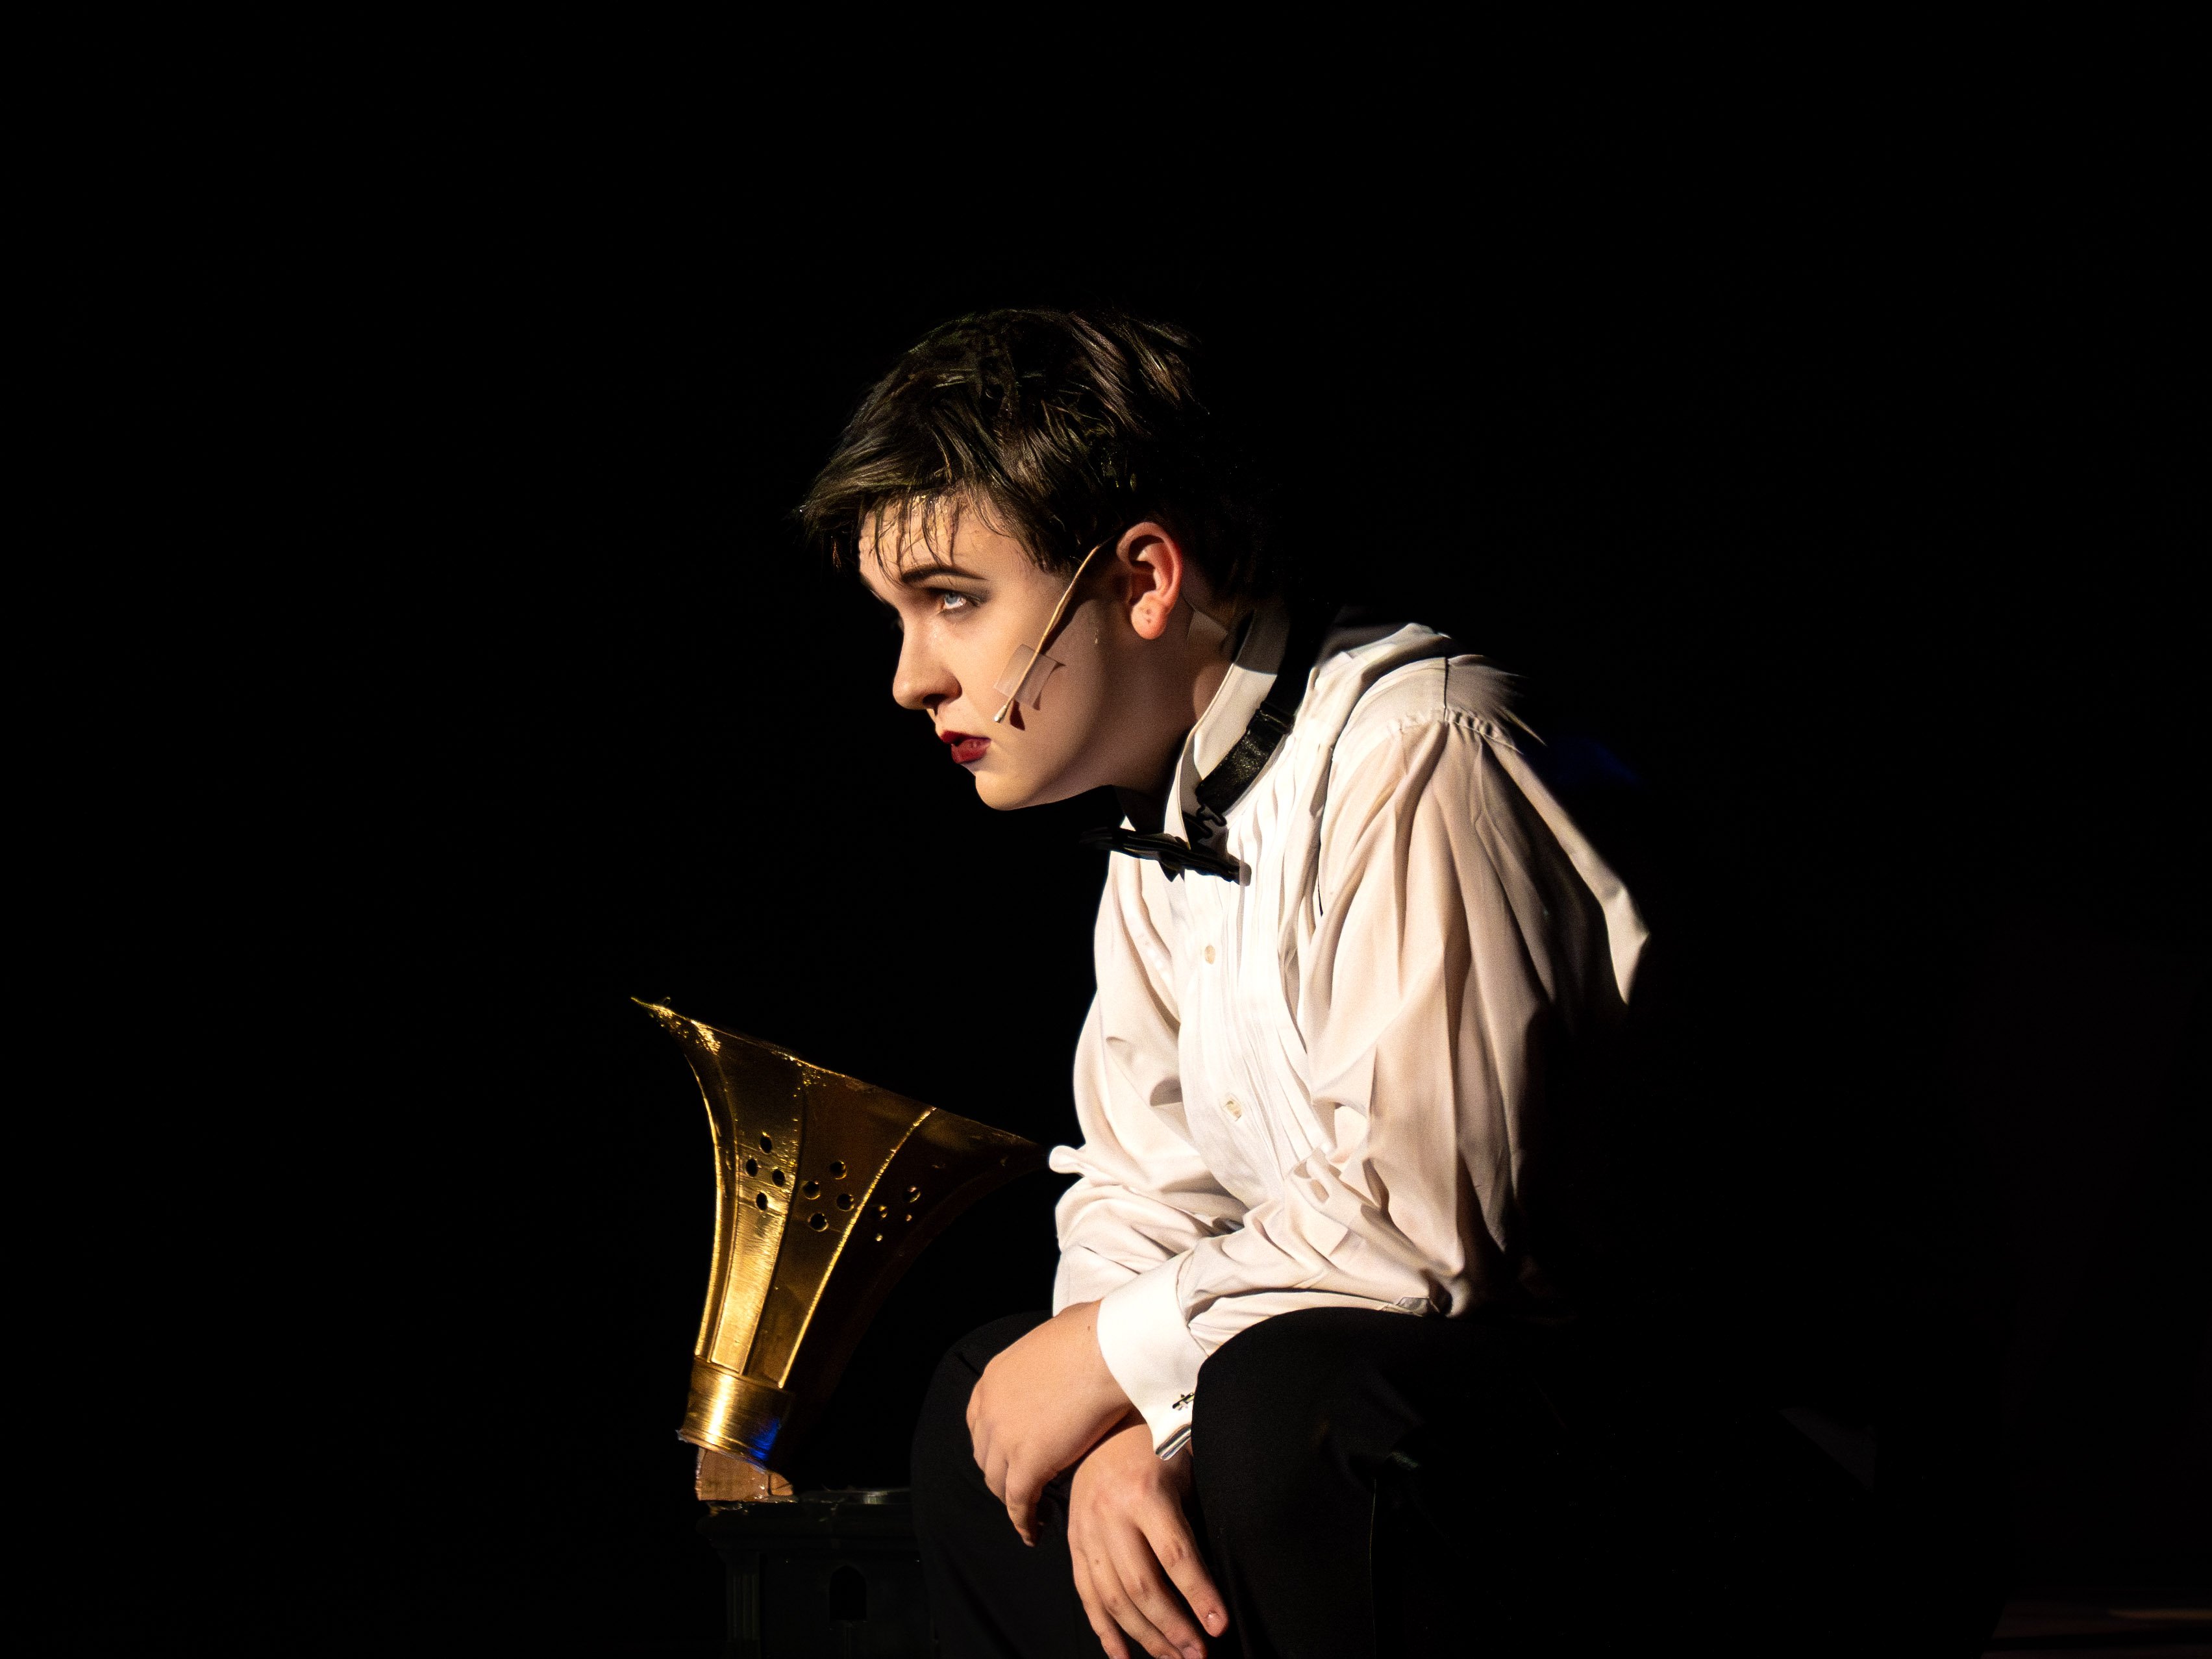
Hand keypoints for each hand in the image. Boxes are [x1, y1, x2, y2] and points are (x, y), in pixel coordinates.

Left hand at [966, 1302, 1132, 1543]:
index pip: (980, 1422)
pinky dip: (1024, 1521)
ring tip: (1033, 1513)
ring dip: (1014, 1500)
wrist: (1107, 1349)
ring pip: (999, 1484)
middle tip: (1025, 1487)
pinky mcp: (1026, 1464)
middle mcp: (989, 1410)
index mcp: (993, 1379)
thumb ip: (1049, 1357)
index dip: (995, 1443)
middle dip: (1002, 1473)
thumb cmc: (1096, 1334)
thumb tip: (1068, 1350)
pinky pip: (1018, 1504)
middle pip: (986, 1455)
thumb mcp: (1055, 1337)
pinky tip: (1036, 1531)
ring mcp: (1003, 1439)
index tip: (1012, 1455)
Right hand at [1068, 1418, 1226, 1658]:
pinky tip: (1125, 1657)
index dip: (1200, 1595)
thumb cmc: (1158, 1442)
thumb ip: (1196, 1514)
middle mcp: (1110, 1513)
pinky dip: (1105, 1631)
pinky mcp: (1073, 1541)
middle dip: (1174, 1628)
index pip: (1176, 1556)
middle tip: (1199, 1656)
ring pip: (1113, 1598)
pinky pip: (1086, 1594)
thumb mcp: (1185, 1466)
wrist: (1103, 1420)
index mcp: (1145, 1492)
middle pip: (1143, 1587)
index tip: (1220, 1626)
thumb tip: (1229, 1567)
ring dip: (1146, 1637)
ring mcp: (1086, 1529)